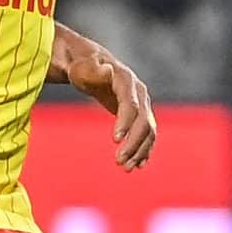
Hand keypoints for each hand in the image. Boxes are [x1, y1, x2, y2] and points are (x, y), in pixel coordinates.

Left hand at [67, 46, 155, 169]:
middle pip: (143, 121)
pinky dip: (144, 150)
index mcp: (126, 80)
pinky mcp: (141, 114)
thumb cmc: (84, 67)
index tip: (115, 140)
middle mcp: (139, 93)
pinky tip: (137, 165)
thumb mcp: (83, 67)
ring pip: (148, 131)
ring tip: (125, 168)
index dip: (125, 122)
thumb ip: (93, 70)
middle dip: (133, 143)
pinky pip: (148, 134)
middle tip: (119, 161)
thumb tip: (107, 70)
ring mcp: (143, 104)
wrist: (94, 65)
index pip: (130, 104)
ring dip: (140, 150)